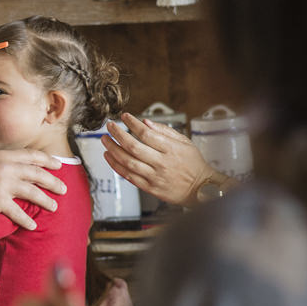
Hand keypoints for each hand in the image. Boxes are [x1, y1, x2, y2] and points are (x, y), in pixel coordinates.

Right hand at [0, 150, 64, 229]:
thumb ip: (2, 163)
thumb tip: (14, 169)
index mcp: (6, 156)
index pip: (33, 156)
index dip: (48, 161)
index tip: (58, 165)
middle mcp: (8, 168)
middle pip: (38, 175)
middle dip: (54, 182)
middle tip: (63, 189)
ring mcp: (5, 184)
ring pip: (34, 193)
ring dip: (46, 201)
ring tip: (54, 207)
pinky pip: (18, 213)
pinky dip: (27, 220)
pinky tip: (33, 225)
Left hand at [101, 112, 219, 206]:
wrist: (200, 189)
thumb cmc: (193, 164)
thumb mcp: (185, 142)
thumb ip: (165, 131)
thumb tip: (146, 122)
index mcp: (171, 149)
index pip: (146, 133)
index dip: (132, 123)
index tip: (124, 116)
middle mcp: (161, 163)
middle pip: (133, 147)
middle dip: (117, 134)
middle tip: (109, 126)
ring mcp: (154, 176)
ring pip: (128, 162)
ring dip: (113, 149)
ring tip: (105, 140)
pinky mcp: (150, 187)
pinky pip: (128, 176)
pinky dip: (116, 166)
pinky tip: (109, 156)